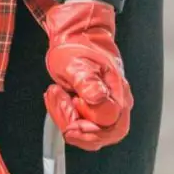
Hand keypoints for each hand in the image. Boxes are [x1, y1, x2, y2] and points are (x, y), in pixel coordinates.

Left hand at [44, 0, 132, 149]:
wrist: (76, 38)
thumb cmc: (77, 47)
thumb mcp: (77, 63)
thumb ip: (88, 83)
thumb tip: (98, 98)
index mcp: (118, 92)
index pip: (110, 123)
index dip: (89, 126)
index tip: (72, 111)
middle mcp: (117, 104)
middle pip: (103, 135)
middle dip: (77, 129)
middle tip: (60, 103)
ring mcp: (108, 110)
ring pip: (90, 136)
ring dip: (68, 120)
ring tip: (56, 94)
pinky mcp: (96, 114)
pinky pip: (83, 128)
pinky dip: (66, 118)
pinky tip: (57, 100)